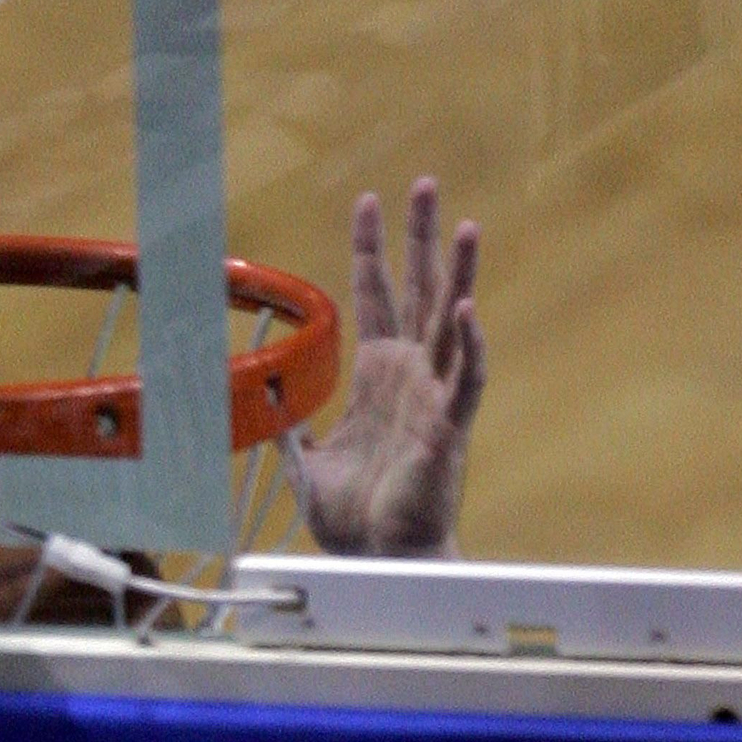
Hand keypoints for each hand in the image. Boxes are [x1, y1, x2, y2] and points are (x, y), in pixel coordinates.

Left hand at [289, 179, 485, 556]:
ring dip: (459, 275)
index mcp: (377, 376)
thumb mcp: (307, 465)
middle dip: (418, 237)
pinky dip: (471, 347)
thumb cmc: (354, 519)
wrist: (376, 560)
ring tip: (466, 224)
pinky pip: (467, 380)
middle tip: (422, 182)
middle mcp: (410, 376)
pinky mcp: (449, 429)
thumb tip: (270, 408)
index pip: (376, 296)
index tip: (366, 200)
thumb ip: (292, 431)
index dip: (370, 249)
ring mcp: (433, 398)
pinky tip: (467, 312)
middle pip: (418, 291)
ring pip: (452, 323)